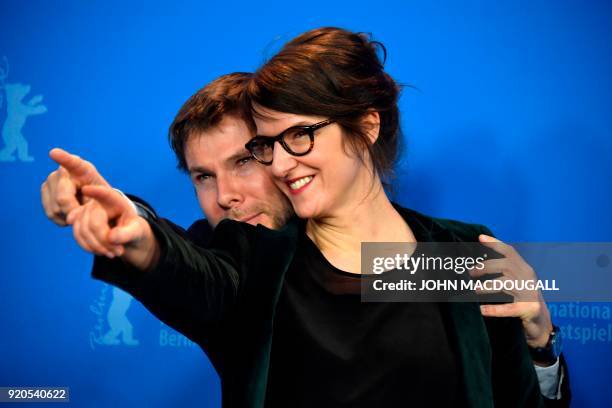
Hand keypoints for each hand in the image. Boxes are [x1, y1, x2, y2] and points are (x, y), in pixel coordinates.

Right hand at [41, 148, 109, 225]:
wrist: (94, 200)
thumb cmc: (102, 198)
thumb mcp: (104, 202)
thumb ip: (89, 208)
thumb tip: (70, 218)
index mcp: (83, 169)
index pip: (72, 163)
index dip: (63, 158)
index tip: (53, 153)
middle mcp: (63, 171)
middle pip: (62, 198)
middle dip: (74, 212)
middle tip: (83, 213)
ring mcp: (50, 180)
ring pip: (55, 209)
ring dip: (68, 216)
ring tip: (79, 210)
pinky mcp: (44, 191)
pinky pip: (50, 213)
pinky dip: (62, 219)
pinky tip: (70, 214)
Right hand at [67, 185, 159, 270]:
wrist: (126, 235)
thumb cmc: (134, 229)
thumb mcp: (137, 231)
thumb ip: (127, 233)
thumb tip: (111, 238)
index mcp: (116, 200)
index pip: (105, 194)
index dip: (95, 192)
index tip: (86, 189)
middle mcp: (98, 202)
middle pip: (92, 223)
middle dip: (103, 241)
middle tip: (118, 252)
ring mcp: (86, 212)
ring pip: (82, 231)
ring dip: (95, 247)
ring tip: (112, 254)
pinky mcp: (79, 223)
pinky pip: (77, 235)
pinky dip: (87, 247)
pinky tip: (100, 251)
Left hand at [471, 234, 553, 349]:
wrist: (541, 322)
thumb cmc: (522, 298)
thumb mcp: (516, 280)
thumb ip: (503, 270)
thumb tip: (477, 262)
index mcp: (524, 268)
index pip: (510, 251)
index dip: (495, 243)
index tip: (480, 238)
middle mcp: (528, 278)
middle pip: (506, 265)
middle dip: (486, 266)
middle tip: (470, 272)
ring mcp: (530, 293)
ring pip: (506, 284)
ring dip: (487, 286)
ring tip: (475, 290)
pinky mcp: (529, 309)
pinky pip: (509, 308)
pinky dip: (494, 309)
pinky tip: (482, 310)